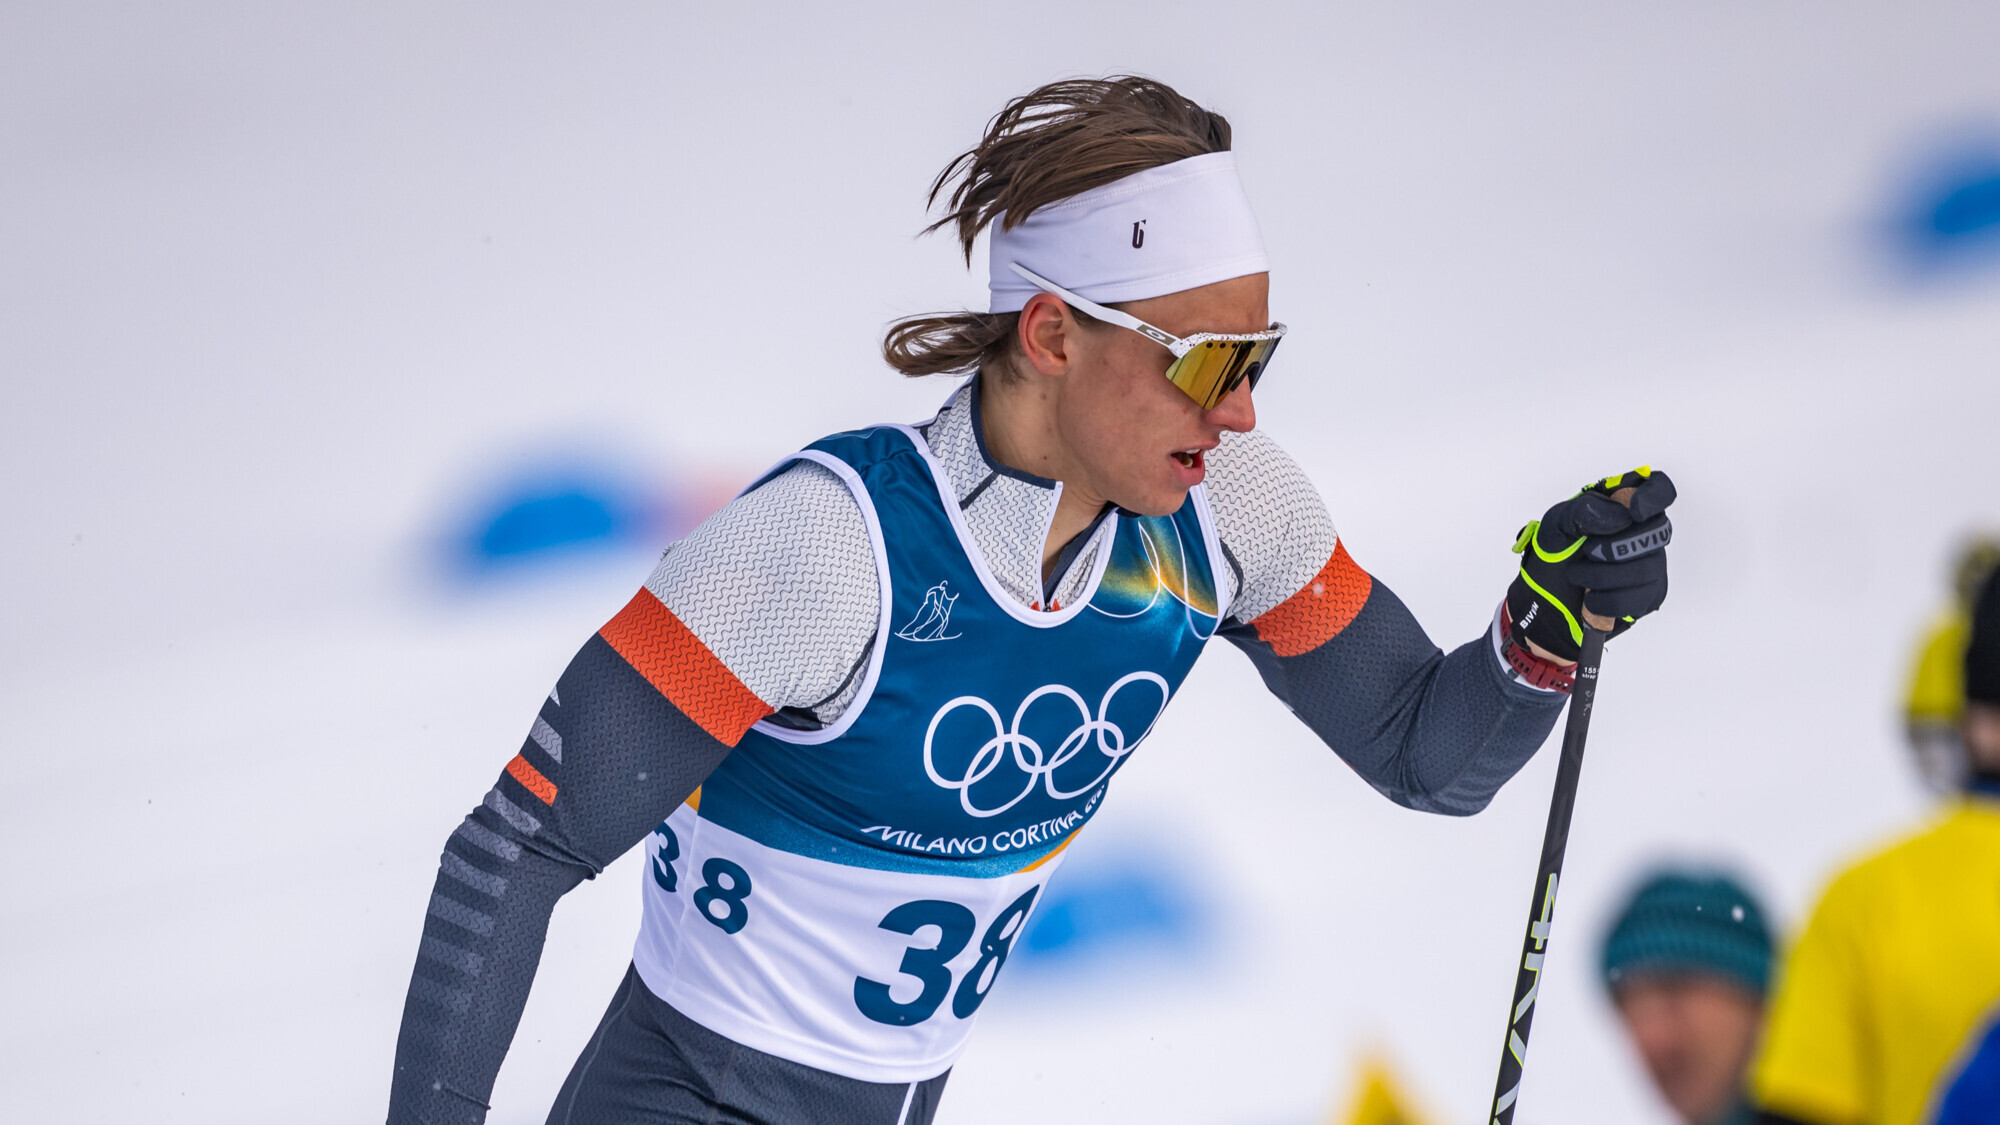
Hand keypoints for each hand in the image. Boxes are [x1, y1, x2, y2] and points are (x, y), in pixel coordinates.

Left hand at [1505, 467, 1674, 662]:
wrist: (1544, 599)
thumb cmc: (1555, 555)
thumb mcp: (1556, 524)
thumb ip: (1583, 509)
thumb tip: (1621, 514)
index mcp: (1625, 506)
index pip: (1659, 489)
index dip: (1654, 496)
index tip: (1634, 511)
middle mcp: (1646, 533)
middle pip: (1654, 532)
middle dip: (1611, 547)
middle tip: (1586, 552)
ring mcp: (1652, 565)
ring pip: (1644, 569)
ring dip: (1600, 576)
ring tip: (1578, 576)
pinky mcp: (1649, 596)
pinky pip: (1636, 599)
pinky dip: (1604, 600)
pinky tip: (1590, 597)